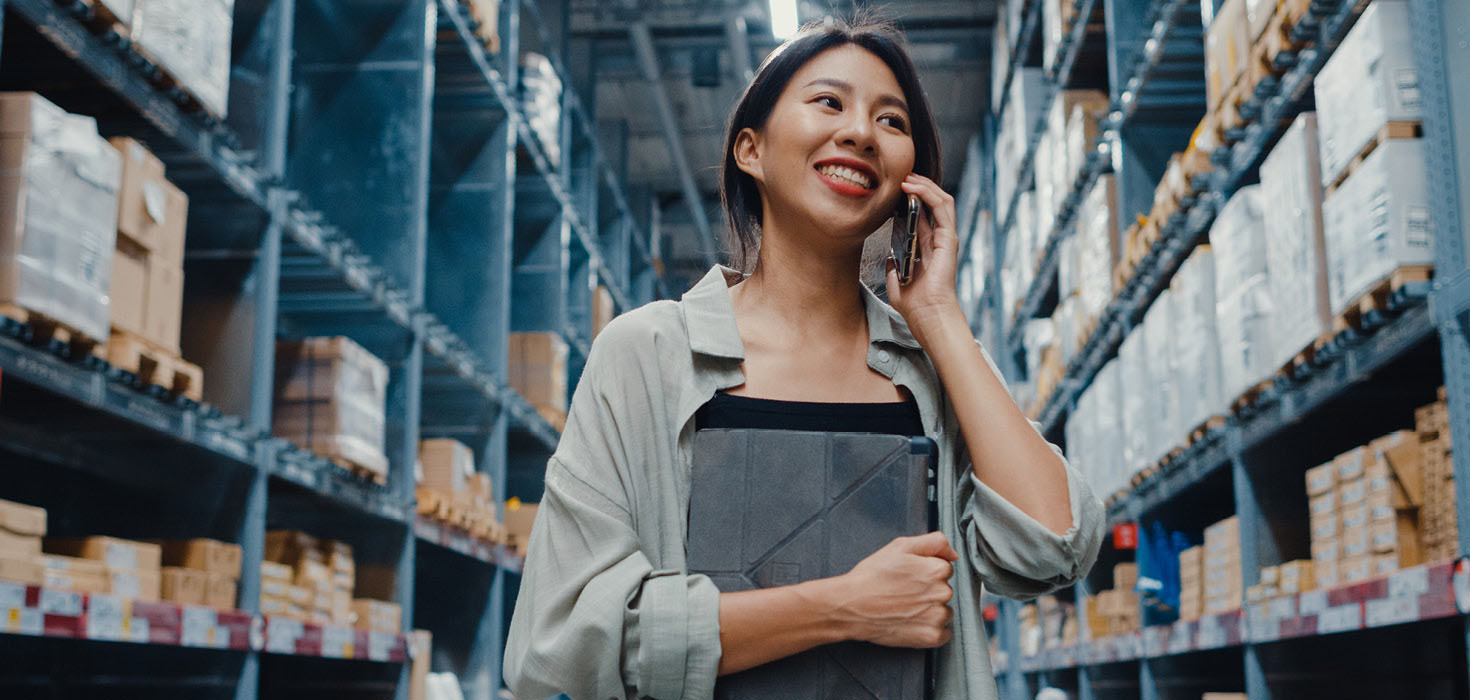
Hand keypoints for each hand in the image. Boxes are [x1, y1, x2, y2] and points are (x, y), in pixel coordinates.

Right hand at [829, 531, 958, 647]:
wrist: (852, 606)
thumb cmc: (871, 577)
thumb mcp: (900, 546)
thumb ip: (933, 542)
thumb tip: (953, 554)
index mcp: (937, 570)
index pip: (944, 569)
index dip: (925, 572)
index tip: (910, 577)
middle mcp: (942, 593)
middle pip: (944, 590)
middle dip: (928, 591)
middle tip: (904, 592)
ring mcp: (938, 617)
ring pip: (944, 611)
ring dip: (930, 611)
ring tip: (905, 608)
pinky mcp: (932, 637)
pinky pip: (944, 633)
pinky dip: (931, 630)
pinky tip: (911, 622)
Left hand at [886, 173, 961, 333]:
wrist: (927, 314)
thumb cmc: (915, 305)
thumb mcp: (896, 283)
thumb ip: (894, 269)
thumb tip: (889, 259)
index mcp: (927, 248)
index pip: (923, 215)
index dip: (911, 198)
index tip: (895, 188)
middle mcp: (938, 240)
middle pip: (933, 203)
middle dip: (919, 186)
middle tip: (902, 175)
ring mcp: (945, 238)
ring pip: (941, 200)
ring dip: (924, 185)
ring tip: (908, 176)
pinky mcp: (948, 238)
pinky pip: (942, 208)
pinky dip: (929, 193)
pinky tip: (913, 187)